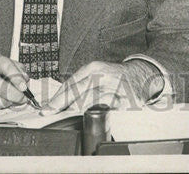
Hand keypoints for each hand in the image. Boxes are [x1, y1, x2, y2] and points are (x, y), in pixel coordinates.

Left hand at [43, 60, 164, 112]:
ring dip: (77, 113)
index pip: (71, 84)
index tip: (47, 108)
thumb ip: (80, 85)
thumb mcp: (96, 74)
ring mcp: (115, 88)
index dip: (57, 98)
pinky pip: (108, 111)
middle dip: (62, 105)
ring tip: (66, 119)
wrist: (141, 76)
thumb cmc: (114, 77)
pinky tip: (90, 121)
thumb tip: (58, 101)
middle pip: (78, 92)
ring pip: (91, 102)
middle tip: (51, 114)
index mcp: (94, 68)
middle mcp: (104, 76)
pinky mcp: (126, 101)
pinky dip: (98, 116)